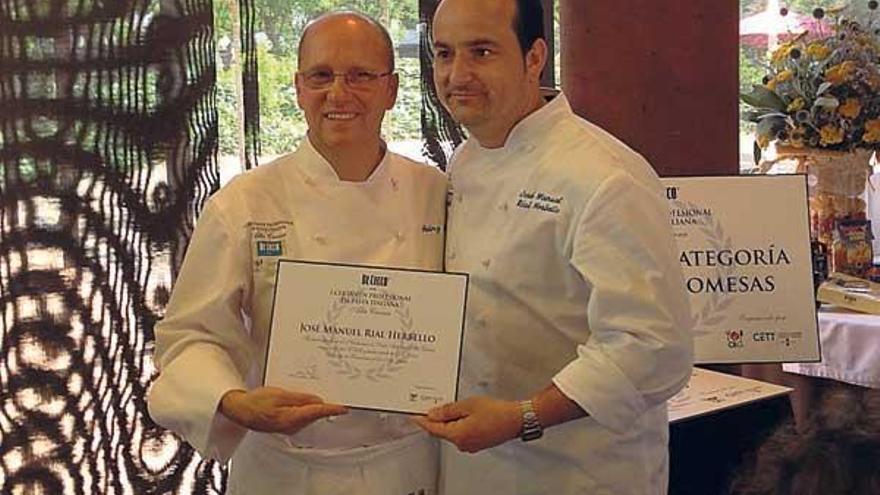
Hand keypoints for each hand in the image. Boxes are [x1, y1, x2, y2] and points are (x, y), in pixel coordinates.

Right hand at [219, 386, 347, 434]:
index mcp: (290, 418)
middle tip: (337, 394)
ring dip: (316, 406)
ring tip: (324, 393)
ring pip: (309, 415)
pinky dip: (308, 408)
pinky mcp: (287, 424)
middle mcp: (292, 426)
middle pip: (315, 414)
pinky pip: (302, 416)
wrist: (240, 411)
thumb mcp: (278, 395)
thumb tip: (317, 400)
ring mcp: (290, 427)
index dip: (331, 409)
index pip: (316, 413)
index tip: (344, 408)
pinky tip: (308, 400)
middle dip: (325, 405)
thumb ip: (299, 398)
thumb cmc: (256, 403)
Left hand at [413, 396, 520, 452]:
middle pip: (442, 431)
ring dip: (448, 421)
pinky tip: (461, 414)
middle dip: (436, 419)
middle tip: (430, 406)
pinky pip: (461, 433)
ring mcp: (471, 445)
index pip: (433, 429)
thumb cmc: (497, 412)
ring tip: (450, 406)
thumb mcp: (468, 405)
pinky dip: (458, 424)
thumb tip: (433, 414)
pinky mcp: (477, 443)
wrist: (517, 419)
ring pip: (452, 432)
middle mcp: (463, 444)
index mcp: (458, 435)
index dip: (422, 421)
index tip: (413, 416)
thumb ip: (448, 410)